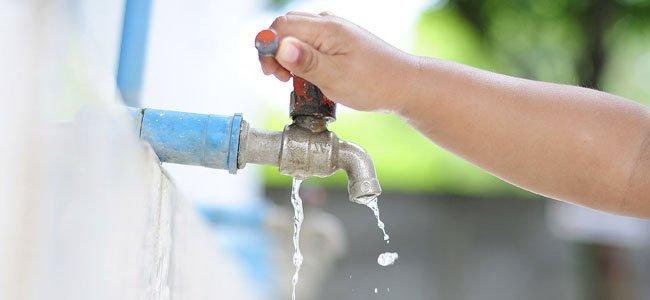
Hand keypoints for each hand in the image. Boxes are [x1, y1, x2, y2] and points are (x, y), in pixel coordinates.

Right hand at [259, 12, 416, 111]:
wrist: (403, 84)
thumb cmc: (374, 83)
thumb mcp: (335, 77)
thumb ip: (306, 62)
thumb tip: (280, 47)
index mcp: (326, 28)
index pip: (281, 27)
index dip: (269, 48)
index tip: (272, 72)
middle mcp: (328, 23)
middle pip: (285, 28)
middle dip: (275, 52)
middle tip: (281, 78)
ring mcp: (333, 31)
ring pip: (296, 36)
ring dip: (288, 56)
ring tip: (294, 80)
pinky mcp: (337, 41)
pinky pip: (309, 43)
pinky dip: (301, 58)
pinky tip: (308, 76)